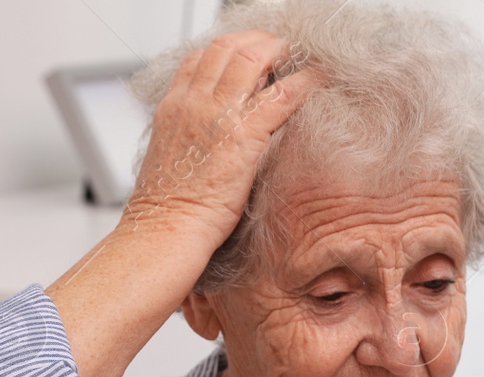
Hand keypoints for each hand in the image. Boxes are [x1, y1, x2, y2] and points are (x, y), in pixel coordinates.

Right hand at [125, 29, 320, 250]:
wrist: (166, 229)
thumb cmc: (170, 208)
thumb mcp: (173, 158)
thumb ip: (190, 136)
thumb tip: (211, 136)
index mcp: (173, 107)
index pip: (200, 58)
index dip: (228, 48)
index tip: (250, 52)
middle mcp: (192, 102)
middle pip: (226, 47)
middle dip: (257, 40)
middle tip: (281, 46)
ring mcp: (217, 115)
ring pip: (251, 59)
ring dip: (279, 50)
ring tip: (300, 54)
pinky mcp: (244, 135)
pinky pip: (280, 96)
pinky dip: (303, 81)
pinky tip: (318, 79)